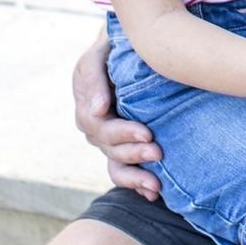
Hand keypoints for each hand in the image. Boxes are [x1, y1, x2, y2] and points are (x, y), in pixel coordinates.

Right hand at [72, 32, 161, 200]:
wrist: (125, 51)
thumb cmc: (110, 51)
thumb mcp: (97, 57)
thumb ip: (94, 80)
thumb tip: (99, 111)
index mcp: (87, 109)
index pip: (101, 128)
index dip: (123, 133)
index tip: (147, 134)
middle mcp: (96, 130)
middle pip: (111, 149)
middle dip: (134, 154)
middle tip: (158, 153)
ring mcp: (109, 141)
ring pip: (116, 166)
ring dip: (135, 176)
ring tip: (155, 184)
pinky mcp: (123, 147)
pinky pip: (124, 171)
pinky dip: (137, 184)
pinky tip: (153, 194)